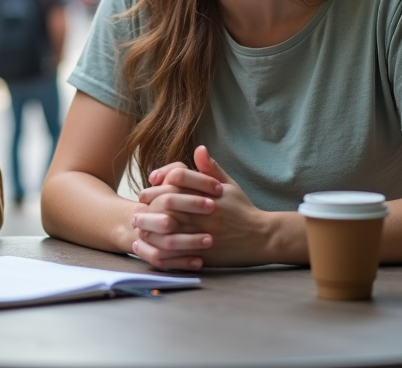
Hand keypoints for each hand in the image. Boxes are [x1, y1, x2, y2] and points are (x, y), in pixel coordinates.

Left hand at [135, 146, 269, 268]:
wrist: (263, 238)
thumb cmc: (243, 209)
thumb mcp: (230, 185)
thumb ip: (211, 169)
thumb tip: (198, 148)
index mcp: (210, 192)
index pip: (178, 177)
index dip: (161, 177)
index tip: (150, 183)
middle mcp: (206, 211)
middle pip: (169, 201)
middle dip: (150, 202)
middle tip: (138, 204)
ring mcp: (205, 233)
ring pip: (169, 227)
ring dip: (150, 225)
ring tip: (138, 225)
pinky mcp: (205, 253)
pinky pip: (178, 252)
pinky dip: (161, 248)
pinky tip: (151, 246)